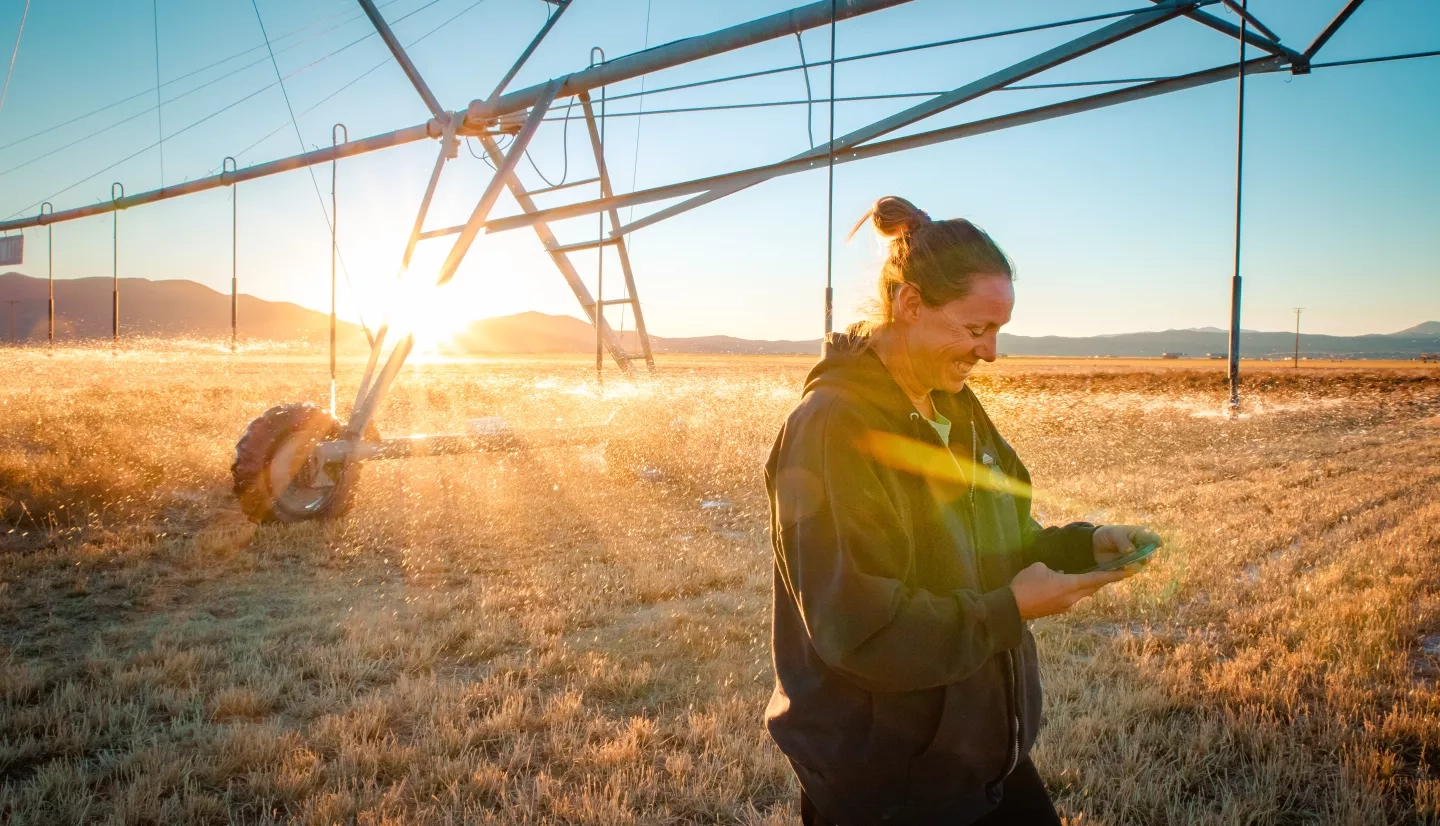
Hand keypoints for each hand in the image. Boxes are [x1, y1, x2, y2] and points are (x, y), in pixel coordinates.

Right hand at [1009, 562, 1129, 620]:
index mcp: (1070, 585)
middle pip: (1093, 587)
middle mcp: (1072, 598)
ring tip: (1087, 576)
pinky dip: (1072, 590)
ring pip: (1082, 594)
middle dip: (1102, 579)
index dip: (1113, 574)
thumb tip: (1055, 573)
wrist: (1012, 607)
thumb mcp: (1039, 567)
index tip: (1129, 571)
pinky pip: (1071, 598)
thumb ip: (1053, 568)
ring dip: (1086, 585)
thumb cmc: (1025, 585)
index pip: (1096, 578)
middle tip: (1113, 572)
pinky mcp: (1057, 610)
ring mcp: (1065, 606)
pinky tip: (1063, 584)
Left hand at [1092, 524, 1163, 571]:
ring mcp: (1136, 559)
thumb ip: (1123, 542)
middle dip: (1146, 557)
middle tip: (1142, 559)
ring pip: (1141, 564)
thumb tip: (1132, 552)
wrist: (1095, 545)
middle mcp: (1141, 547)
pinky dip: (1127, 571)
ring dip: (1135, 565)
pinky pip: (1131, 571)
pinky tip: (1121, 568)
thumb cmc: (1107, 535)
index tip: (1159, 543)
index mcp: (1140, 535)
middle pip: (1149, 554)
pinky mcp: (1129, 568)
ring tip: (1126, 565)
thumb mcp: (1114, 534)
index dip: (1156, 540)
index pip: (1152, 537)